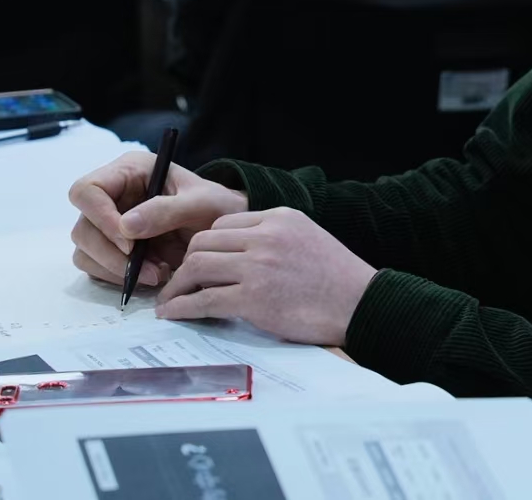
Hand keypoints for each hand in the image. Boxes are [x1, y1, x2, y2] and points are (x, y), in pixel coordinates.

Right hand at [68, 151, 248, 287]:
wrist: (224, 230)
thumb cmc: (216, 206)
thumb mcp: (203, 202)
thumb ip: (167, 210)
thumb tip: (126, 227)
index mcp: (129, 171)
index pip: (87, 190)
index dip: (100, 217)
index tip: (129, 242)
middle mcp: (112, 196)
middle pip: (83, 227)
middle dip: (112, 254)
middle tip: (148, 269)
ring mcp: (108, 224)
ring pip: (86, 251)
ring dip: (117, 270)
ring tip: (157, 273)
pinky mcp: (112, 249)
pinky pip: (97, 268)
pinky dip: (120, 277)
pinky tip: (152, 275)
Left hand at [155, 208, 378, 346]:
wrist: (361, 303)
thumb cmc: (337, 278)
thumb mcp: (307, 237)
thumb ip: (273, 237)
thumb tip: (236, 254)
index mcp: (279, 217)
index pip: (224, 223)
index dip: (205, 244)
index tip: (197, 262)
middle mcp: (266, 236)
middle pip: (204, 241)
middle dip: (185, 263)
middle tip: (178, 282)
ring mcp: (258, 266)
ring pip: (197, 266)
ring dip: (177, 285)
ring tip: (170, 300)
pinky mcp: (253, 298)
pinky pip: (203, 299)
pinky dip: (182, 307)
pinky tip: (174, 314)